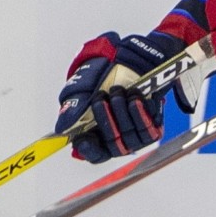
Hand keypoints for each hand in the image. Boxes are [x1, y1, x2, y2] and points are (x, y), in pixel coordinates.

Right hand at [55, 30, 182, 162]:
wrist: (128, 62)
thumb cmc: (101, 79)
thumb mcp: (81, 90)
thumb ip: (72, 109)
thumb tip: (62, 128)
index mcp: (97, 137)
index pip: (94, 154)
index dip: (88, 149)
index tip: (83, 138)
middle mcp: (118, 141)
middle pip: (113, 144)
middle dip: (105, 119)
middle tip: (100, 97)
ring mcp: (137, 136)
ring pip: (131, 135)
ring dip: (123, 112)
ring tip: (118, 91)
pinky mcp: (154, 126)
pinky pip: (150, 127)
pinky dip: (141, 111)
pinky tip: (134, 96)